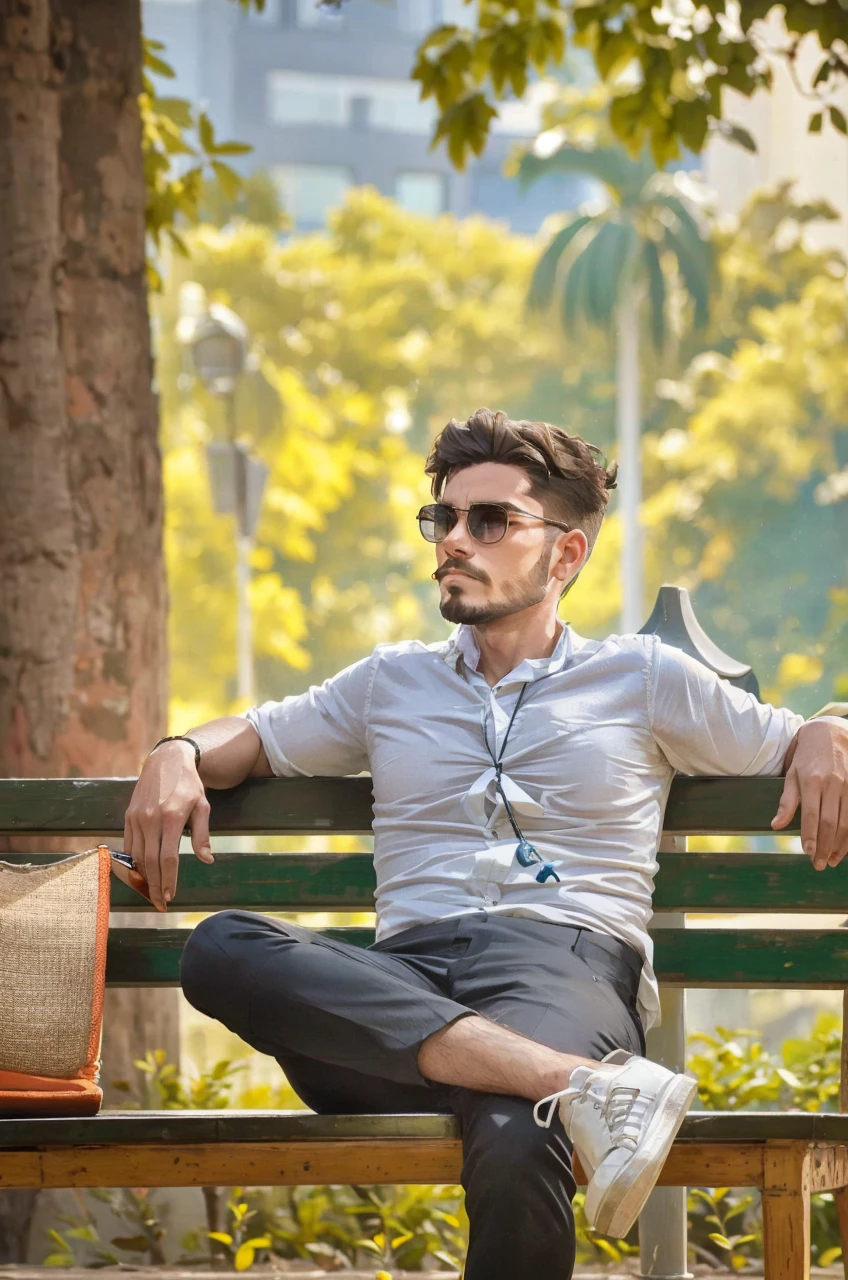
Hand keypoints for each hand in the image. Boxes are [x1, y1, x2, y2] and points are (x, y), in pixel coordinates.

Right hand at [124, 741, 212, 910]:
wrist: (167, 760)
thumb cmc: (189, 785)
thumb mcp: (202, 807)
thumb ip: (202, 835)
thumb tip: (207, 860)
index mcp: (171, 817)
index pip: (167, 858)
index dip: (168, 881)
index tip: (170, 897)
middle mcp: (150, 818)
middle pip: (149, 862)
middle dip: (154, 886)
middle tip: (160, 904)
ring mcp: (136, 817)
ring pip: (135, 856)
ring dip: (143, 877)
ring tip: (152, 892)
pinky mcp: (128, 816)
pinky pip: (129, 845)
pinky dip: (133, 862)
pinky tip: (142, 873)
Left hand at [771, 719, 847, 868]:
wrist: (832, 732)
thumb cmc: (807, 755)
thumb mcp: (791, 773)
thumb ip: (786, 801)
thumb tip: (775, 825)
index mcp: (812, 780)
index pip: (811, 814)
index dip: (810, 835)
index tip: (807, 852)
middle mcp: (833, 784)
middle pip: (830, 822)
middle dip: (824, 846)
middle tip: (818, 864)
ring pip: (847, 822)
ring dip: (840, 845)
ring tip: (831, 860)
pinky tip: (844, 847)